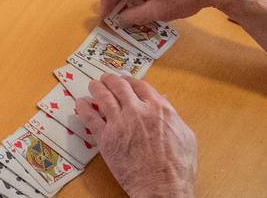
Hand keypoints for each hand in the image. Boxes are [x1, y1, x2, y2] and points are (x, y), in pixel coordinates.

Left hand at [76, 75, 196, 197]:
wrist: (162, 187)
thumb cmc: (177, 168)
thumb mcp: (185, 136)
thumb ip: (173, 116)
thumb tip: (164, 102)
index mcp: (159, 109)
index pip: (141, 85)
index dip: (131, 80)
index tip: (126, 80)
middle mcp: (138, 111)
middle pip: (120, 86)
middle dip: (111, 80)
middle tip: (106, 79)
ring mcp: (120, 123)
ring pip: (103, 97)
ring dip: (97, 88)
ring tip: (93, 85)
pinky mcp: (106, 138)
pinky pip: (90, 117)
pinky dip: (84, 108)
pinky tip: (81, 104)